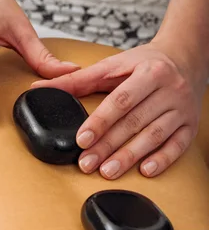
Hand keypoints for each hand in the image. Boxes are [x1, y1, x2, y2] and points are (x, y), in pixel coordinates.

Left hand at [32, 40, 207, 178]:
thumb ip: (76, 80)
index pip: (120, 100)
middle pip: (134, 122)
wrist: (186, 58)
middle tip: (86, 163)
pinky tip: (144, 171)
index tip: (82, 139)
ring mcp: (182, 109)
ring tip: (107, 171)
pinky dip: (162, 160)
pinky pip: (178, 146)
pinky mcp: (191, 125)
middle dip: (108, 145)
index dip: (100, 121)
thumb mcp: (111, 65)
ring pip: (155, 136)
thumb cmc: (144, 64)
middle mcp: (170, 89)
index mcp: (149, 71)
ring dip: (130, 156)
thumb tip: (38, 90)